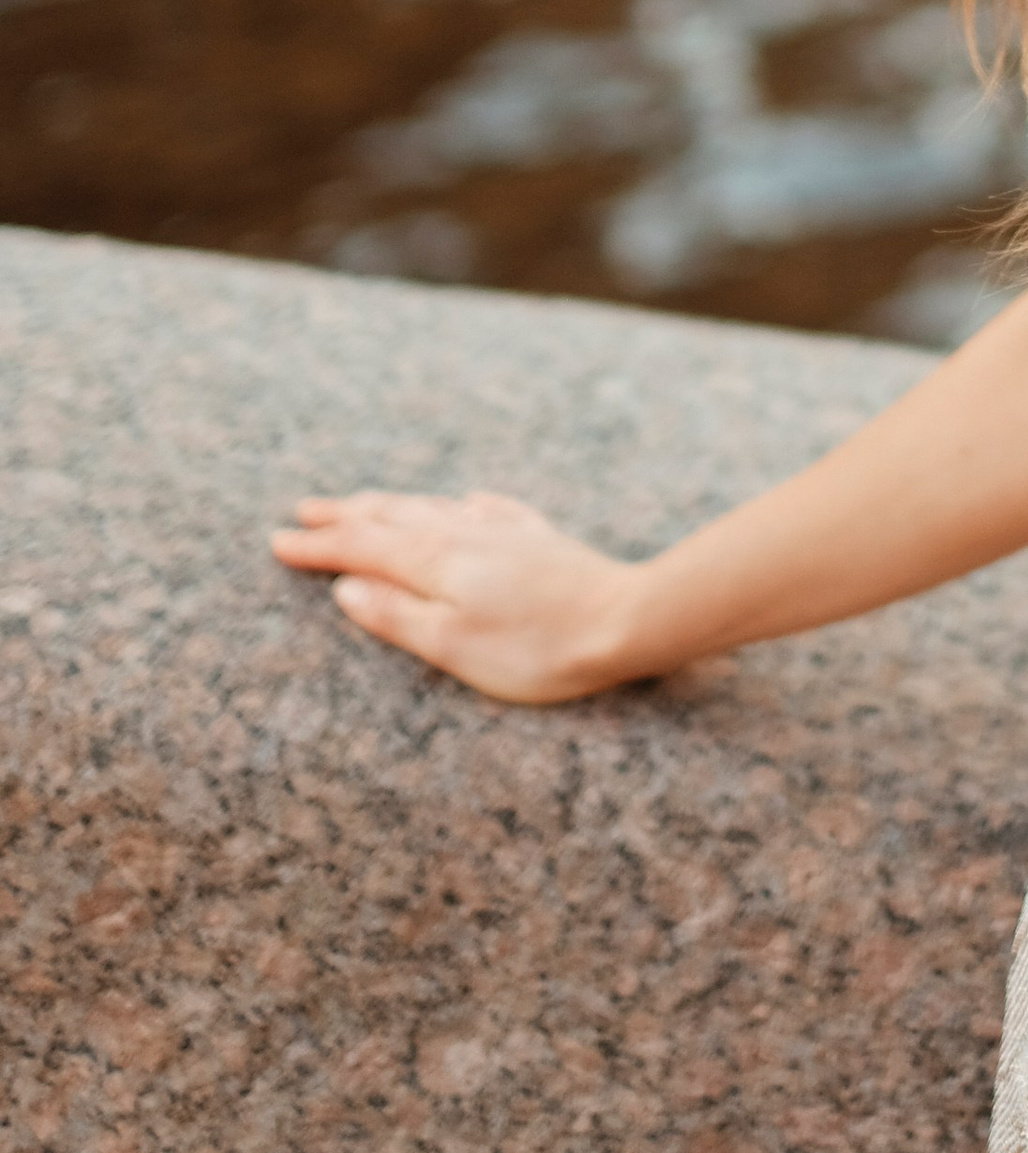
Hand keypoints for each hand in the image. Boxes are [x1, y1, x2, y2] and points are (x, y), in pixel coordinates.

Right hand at [270, 488, 650, 703]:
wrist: (625, 619)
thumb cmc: (536, 649)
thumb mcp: (454, 646)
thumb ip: (397, 616)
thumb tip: (347, 589)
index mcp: (436, 562)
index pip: (362, 548)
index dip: (318, 546)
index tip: (277, 541)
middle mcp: (465, 534)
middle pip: (392, 517)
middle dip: (344, 514)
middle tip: (304, 510)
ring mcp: (504, 530)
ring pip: (432, 508)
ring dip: (391, 505)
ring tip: (363, 502)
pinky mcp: (537, 536)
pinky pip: (485, 509)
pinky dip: (458, 506)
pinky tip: (464, 503)